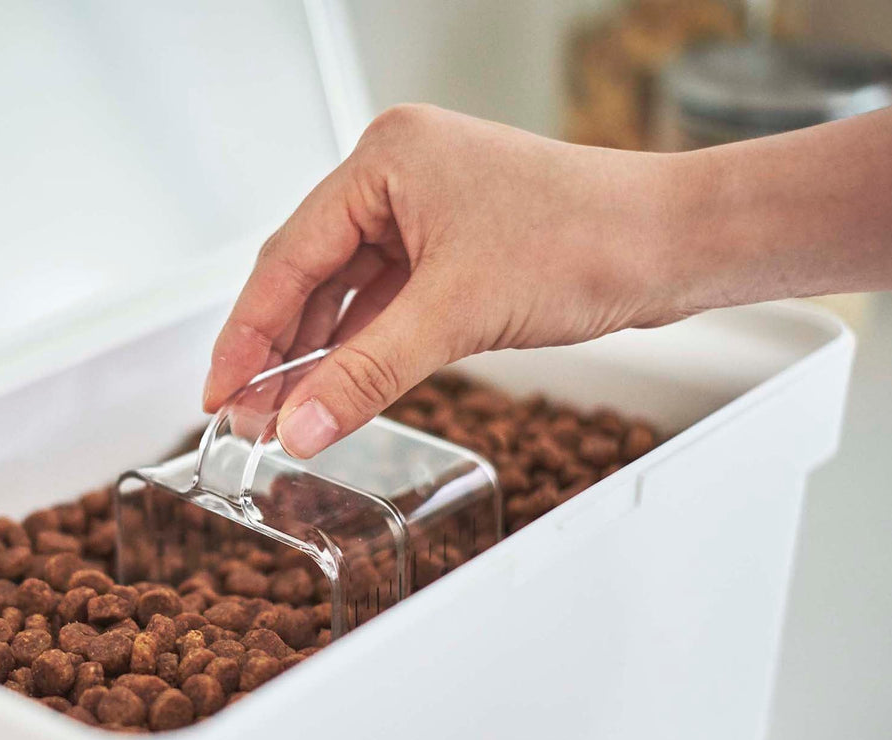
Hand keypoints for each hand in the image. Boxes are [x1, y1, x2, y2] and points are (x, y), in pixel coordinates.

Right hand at [202, 104, 682, 457]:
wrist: (674, 244)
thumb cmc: (587, 239)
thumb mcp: (456, 314)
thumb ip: (366, 375)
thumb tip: (299, 428)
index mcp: (386, 159)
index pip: (289, 255)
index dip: (247, 332)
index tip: (217, 390)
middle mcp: (399, 176)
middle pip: (309, 273)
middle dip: (277, 351)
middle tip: (245, 416)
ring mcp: (426, 211)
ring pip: (346, 293)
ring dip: (317, 355)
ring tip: (285, 416)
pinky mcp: (453, 247)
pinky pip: (386, 302)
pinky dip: (361, 347)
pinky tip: (335, 388)